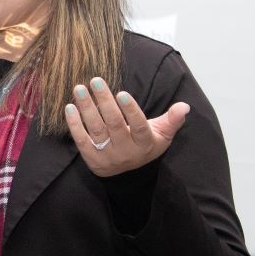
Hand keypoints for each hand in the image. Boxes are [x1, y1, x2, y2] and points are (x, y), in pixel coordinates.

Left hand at [64, 76, 189, 176]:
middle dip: (105, 101)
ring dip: (87, 108)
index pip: (138, 126)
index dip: (130, 110)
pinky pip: (81, 140)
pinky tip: (70, 107)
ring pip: (96, 130)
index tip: (121, 92)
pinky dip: (74, 124)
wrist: (128, 175)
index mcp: (144, 143)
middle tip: (96, 81)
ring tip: (80, 89)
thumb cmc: (145, 146)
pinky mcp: (92, 158)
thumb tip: (184, 106)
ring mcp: (107, 155)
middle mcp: (125, 150)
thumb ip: (172, 119)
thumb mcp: (162, 135)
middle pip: (114, 124)